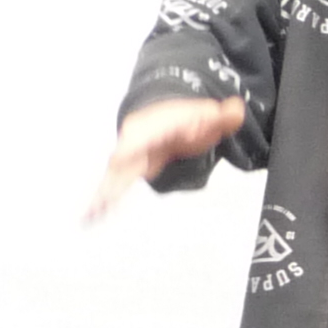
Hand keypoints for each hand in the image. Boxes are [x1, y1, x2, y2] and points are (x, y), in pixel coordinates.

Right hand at [87, 95, 246, 218]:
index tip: (120, 159)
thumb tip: (238, 110)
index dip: (136, 145)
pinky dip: (101, 201)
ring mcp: (129, 158)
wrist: (164, 116)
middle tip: (104, 191)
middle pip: (123, 157)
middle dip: (115, 173)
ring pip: (114, 176)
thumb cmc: (188, 120)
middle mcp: (136, 141)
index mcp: (155, 126)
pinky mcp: (127, 172)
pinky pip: (113, 187)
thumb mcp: (210, 116)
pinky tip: (89, 218)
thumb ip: (223, 116)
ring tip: (90, 213)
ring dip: (104, 193)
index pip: (146, 135)